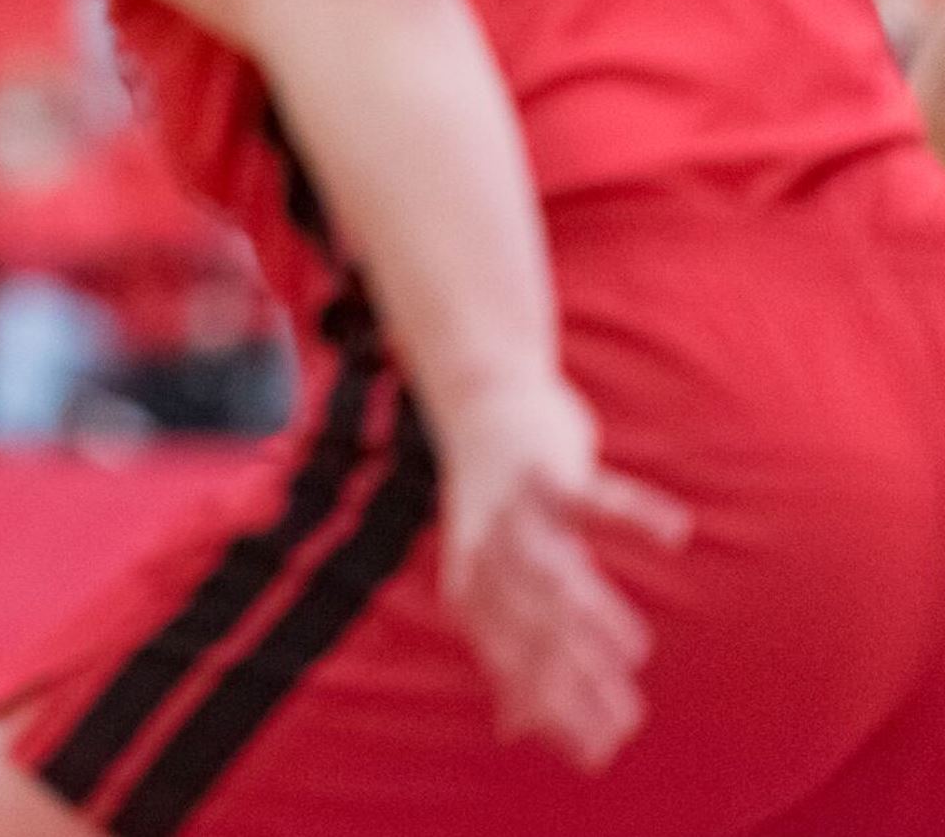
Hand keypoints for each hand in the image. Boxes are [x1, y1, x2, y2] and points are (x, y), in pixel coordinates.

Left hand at [435, 375, 691, 773]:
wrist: (480, 397)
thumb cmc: (500, 507)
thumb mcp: (497, 579)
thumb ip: (509, 653)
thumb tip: (513, 732)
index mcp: (477, 585)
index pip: (510, 660)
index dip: (551, 708)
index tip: (595, 754)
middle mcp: (488, 553)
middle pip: (530, 626)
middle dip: (573, 678)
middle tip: (622, 724)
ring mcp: (514, 509)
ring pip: (551, 567)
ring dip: (590, 609)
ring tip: (633, 649)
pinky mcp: (545, 466)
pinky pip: (595, 492)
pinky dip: (634, 511)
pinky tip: (676, 533)